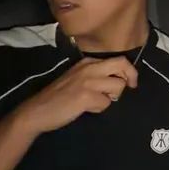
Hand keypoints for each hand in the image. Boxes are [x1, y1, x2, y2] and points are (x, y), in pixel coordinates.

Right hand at [13, 56, 137, 134]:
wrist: (38, 109)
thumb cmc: (59, 96)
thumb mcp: (77, 77)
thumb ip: (96, 75)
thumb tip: (120, 80)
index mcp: (87, 62)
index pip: (118, 60)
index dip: (129, 71)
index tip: (130, 83)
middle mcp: (89, 67)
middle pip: (122, 65)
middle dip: (130, 78)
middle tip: (127, 89)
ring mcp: (88, 81)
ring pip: (118, 86)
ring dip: (111, 98)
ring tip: (95, 102)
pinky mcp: (86, 96)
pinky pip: (106, 103)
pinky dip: (99, 108)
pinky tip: (86, 108)